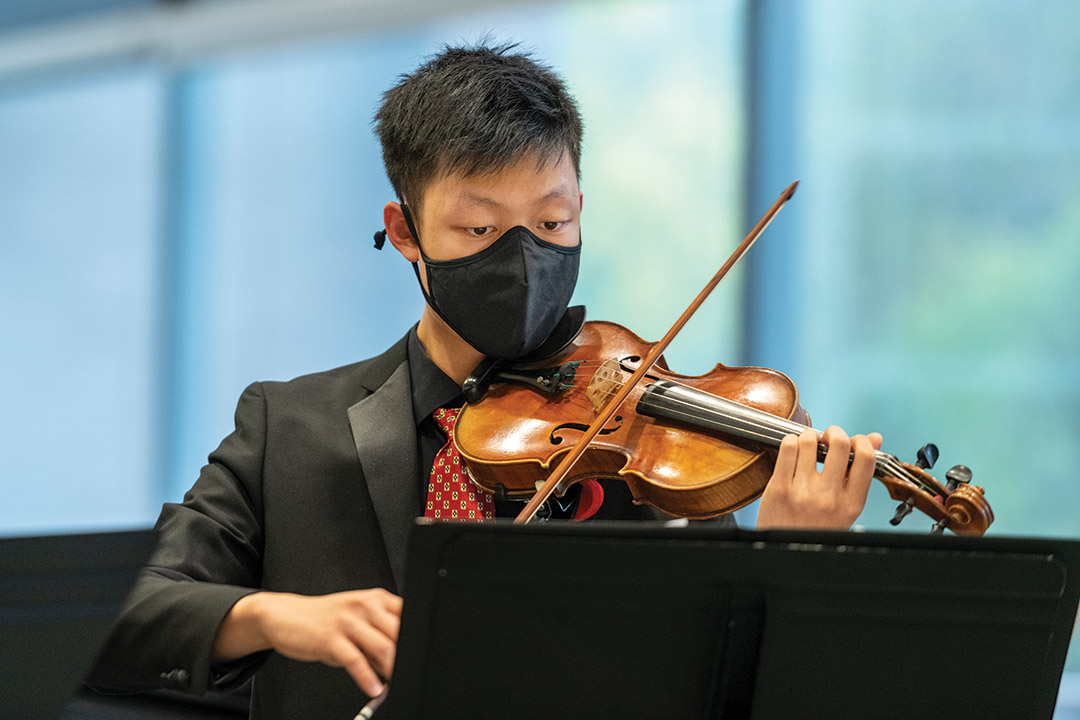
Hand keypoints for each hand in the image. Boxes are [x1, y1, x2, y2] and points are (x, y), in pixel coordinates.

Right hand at [214, 588, 401, 696]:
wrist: (285, 615)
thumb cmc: (325, 620)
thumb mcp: (356, 622)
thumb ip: (378, 638)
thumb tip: (399, 664)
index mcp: (377, 599)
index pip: (408, 616)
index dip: (418, 638)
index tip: (422, 656)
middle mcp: (365, 606)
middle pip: (400, 633)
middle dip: (407, 657)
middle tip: (411, 675)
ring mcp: (348, 620)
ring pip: (383, 648)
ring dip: (392, 672)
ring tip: (395, 685)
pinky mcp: (331, 638)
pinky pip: (356, 661)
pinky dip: (368, 679)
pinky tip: (374, 689)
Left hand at [756, 425, 882, 529]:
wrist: (788, 549)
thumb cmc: (819, 524)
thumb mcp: (846, 506)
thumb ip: (859, 473)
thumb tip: (875, 437)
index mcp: (852, 503)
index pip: (866, 458)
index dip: (861, 441)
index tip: (853, 441)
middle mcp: (829, 497)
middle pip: (839, 443)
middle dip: (834, 432)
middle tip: (828, 437)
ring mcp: (802, 492)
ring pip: (809, 441)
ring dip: (809, 436)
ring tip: (808, 445)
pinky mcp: (779, 488)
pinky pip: (787, 448)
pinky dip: (790, 441)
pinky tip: (793, 450)